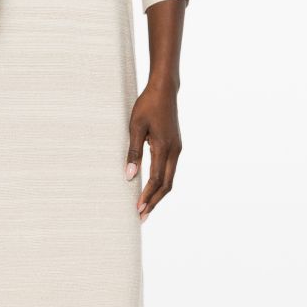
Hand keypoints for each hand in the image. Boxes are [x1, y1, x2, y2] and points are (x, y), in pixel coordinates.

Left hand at [125, 81, 181, 221]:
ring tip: (146, 207)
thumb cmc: (147, 105)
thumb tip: (129, 176)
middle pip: (166, 185)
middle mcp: (174, 151)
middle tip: (141, 217)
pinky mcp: (175, 146)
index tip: (137, 209)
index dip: (147, 196)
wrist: (164, 89)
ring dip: (158, 195)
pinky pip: (169, 171)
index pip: (156, 180)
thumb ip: (133, 152)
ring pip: (169, 179)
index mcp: (165, 148)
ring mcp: (176, 149)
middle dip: (154, 202)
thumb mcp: (135, 127)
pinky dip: (161, 184)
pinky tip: (152, 189)